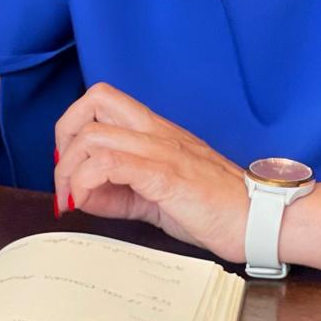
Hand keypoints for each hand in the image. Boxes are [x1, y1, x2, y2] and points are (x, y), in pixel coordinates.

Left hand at [54, 83, 247, 260]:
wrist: (257, 219)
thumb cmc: (215, 208)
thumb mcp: (156, 197)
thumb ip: (119, 193)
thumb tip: (81, 195)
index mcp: (156, 131)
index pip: (102, 100)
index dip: (73, 127)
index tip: (70, 169)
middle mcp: (156, 133)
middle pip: (93, 100)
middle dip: (63, 138)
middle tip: (65, 180)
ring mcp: (162, 151)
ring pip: (94, 134)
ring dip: (69, 168)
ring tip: (74, 199)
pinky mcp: (166, 176)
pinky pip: (111, 164)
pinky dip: (86, 182)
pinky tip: (87, 204)